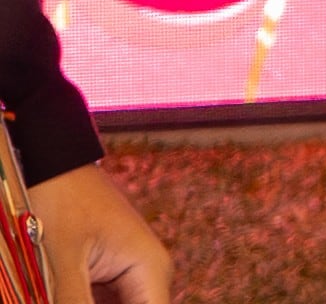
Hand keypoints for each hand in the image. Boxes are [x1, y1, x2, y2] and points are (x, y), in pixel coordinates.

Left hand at [30, 162, 170, 303]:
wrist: (48, 161)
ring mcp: (127, 272)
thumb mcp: (61, 265)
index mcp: (151, 269)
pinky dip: (82, 301)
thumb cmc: (58, 200)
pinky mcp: (106, 272)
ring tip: (63, 288)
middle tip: (68, 295)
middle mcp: (148, 273)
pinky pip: (102, 302)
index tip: (87, 303)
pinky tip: (61, 294)